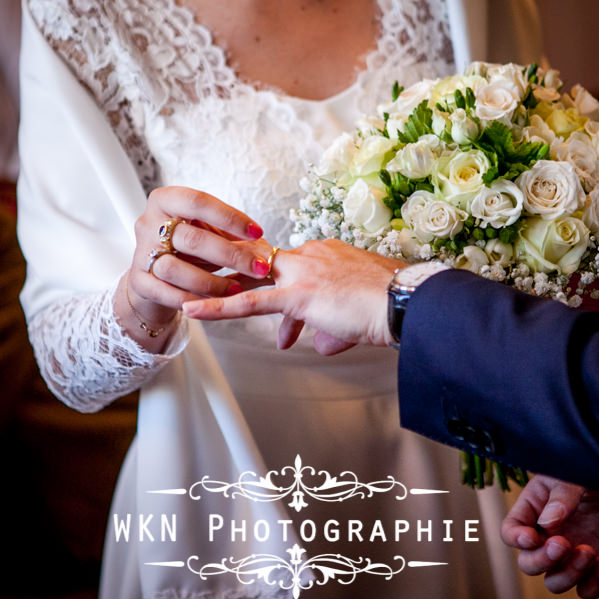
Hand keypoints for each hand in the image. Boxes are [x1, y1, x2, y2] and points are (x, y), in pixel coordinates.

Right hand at [122, 187, 272, 338]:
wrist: (157, 276)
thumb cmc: (188, 248)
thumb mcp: (207, 231)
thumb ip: (227, 232)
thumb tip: (259, 243)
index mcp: (165, 200)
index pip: (198, 202)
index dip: (230, 217)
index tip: (257, 233)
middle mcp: (148, 223)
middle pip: (191, 238)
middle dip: (230, 255)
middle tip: (259, 267)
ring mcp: (140, 253)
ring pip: (175, 268)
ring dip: (211, 282)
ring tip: (237, 290)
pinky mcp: (138, 282)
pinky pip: (166, 293)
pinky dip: (192, 298)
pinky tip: (214, 303)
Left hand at [183, 238, 400, 353]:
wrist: (409, 304)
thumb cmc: (394, 308)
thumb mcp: (358, 316)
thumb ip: (334, 327)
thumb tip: (325, 345)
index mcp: (327, 253)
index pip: (287, 268)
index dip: (271, 286)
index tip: (259, 297)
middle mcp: (311, 255)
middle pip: (261, 266)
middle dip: (233, 277)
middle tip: (205, 283)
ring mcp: (303, 274)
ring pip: (250, 280)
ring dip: (219, 290)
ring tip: (189, 298)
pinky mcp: (299, 295)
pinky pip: (249, 303)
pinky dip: (218, 308)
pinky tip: (192, 313)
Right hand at [500, 475, 598, 598]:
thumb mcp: (578, 475)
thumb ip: (561, 497)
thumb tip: (547, 524)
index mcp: (538, 506)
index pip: (512, 529)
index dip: (515, 538)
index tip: (532, 537)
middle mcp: (551, 533)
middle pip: (529, 563)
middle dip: (542, 560)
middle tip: (563, 545)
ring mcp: (573, 552)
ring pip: (554, 582)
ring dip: (568, 574)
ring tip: (589, 552)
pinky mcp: (597, 566)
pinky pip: (586, 590)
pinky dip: (593, 583)